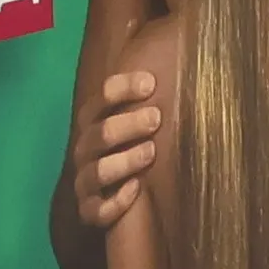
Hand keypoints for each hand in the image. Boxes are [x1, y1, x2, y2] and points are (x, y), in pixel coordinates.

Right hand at [70, 68, 161, 232]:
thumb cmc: (133, 146)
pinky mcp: (89, 211)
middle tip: (156, 117)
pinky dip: (117, 201)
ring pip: (99, 171)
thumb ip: (150, 97)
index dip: (123, 88)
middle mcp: (84, 149)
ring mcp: (85, 181)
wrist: (111, 194)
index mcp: (93, 122)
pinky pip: (98, 209)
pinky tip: (137, 190)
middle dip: (128, 124)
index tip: (151, 83)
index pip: (102, 98)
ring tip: (151, 152)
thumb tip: (183, 57)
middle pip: (100, 132)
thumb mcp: (137, 120)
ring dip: (125, 160)